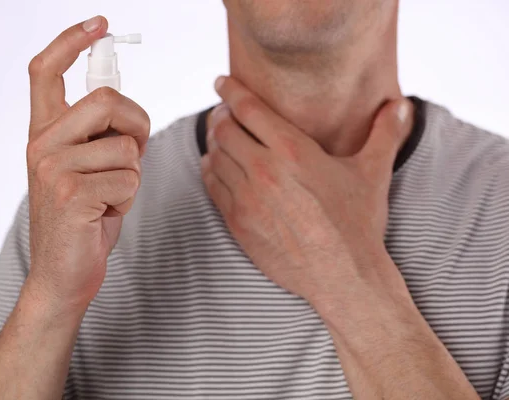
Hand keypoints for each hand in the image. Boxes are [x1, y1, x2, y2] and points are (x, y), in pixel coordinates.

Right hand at [25, 16, 149, 312]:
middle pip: (107, 100)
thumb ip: (100, 135)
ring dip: (132, 176)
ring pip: (127, 148)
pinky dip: (129, 200)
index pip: (45, 72)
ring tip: (108, 198)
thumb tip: (128, 109)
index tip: (99, 25)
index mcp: (45, 133)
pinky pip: (129, 180)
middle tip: (132, 155)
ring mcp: (53, 168)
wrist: (64, 274)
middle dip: (138, 126)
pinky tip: (104, 214)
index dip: (70, 41)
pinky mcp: (71, 194)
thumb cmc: (84, 218)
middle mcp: (42, 144)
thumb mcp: (89, 167)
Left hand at [201, 76, 413, 315]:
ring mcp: (247, 199)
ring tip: (222, 139)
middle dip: (221, 116)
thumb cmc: (358, 224)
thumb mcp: (373, 173)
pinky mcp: (237, 223)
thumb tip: (402, 104)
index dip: (232, 90)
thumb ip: (386, 133)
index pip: (249, 108)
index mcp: (294, 152)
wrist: (343, 276)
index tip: (223, 82)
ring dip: (214, 143)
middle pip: (223, 130)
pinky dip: (210, 171)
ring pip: (214, 157)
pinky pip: (211, 186)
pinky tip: (218, 168)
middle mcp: (265, 171)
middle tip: (225, 113)